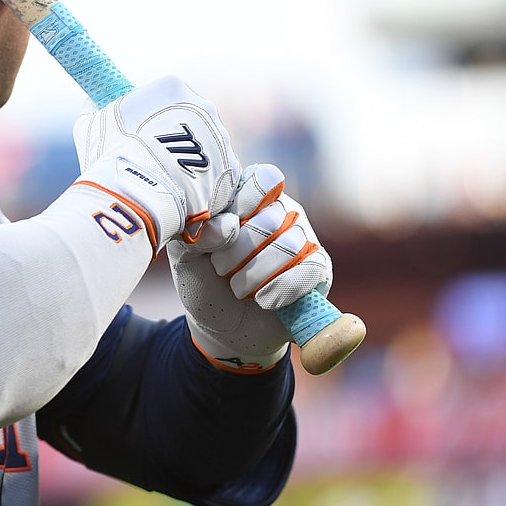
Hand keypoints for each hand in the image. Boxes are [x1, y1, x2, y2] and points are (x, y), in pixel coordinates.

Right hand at [73, 76, 239, 248]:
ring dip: (189, 161)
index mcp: (173, 87)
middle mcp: (204, 106)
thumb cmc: (111, 155)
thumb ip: (95, 108)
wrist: (138, 194)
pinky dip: (202, 184)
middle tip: (154, 160)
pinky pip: (216, 174)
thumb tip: (92, 102)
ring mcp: (221, 137)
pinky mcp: (230, 168)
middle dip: (175, 139)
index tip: (142, 134)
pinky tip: (182, 194)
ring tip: (166, 182)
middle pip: (191, 120)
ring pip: (205, 148)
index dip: (153, 116)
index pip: (167, 95)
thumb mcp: (91, 123)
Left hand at [167, 163, 332, 371]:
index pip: (264, 178)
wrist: (224, 327)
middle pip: (273, 217)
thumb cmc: (204, 281)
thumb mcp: (186, 256)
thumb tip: (226, 225)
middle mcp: (281, 211)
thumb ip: (197, 233)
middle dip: (238, 250)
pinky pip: (310, 270)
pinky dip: (280, 288)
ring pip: (290, 245)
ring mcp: (303, 238)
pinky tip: (262, 299)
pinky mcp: (318, 269)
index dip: (247, 199)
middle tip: (220, 267)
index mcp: (249, 196)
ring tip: (236, 286)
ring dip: (254, 274)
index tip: (226, 225)